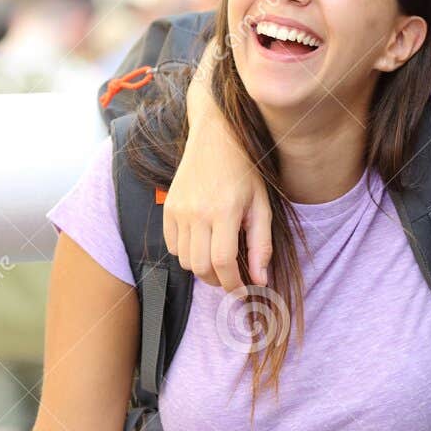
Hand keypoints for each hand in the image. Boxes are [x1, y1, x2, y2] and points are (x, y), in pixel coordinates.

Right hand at [162, 78, 271, 290]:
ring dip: (202, 268)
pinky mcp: (168, 208)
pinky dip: (187, 254)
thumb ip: (261, 245)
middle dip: (218, 281)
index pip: (223, 263)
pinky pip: (173, 247)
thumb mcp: (262, 206)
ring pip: (185, 261)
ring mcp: (179, 210)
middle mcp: (197, 212)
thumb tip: (260, 280)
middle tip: (232, 278)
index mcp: (224, 211)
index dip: (233, 284)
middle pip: (201, 267)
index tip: (242, 291)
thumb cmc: (244, 172)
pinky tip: (203, 243)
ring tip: (218, 258)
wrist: (216, 139)